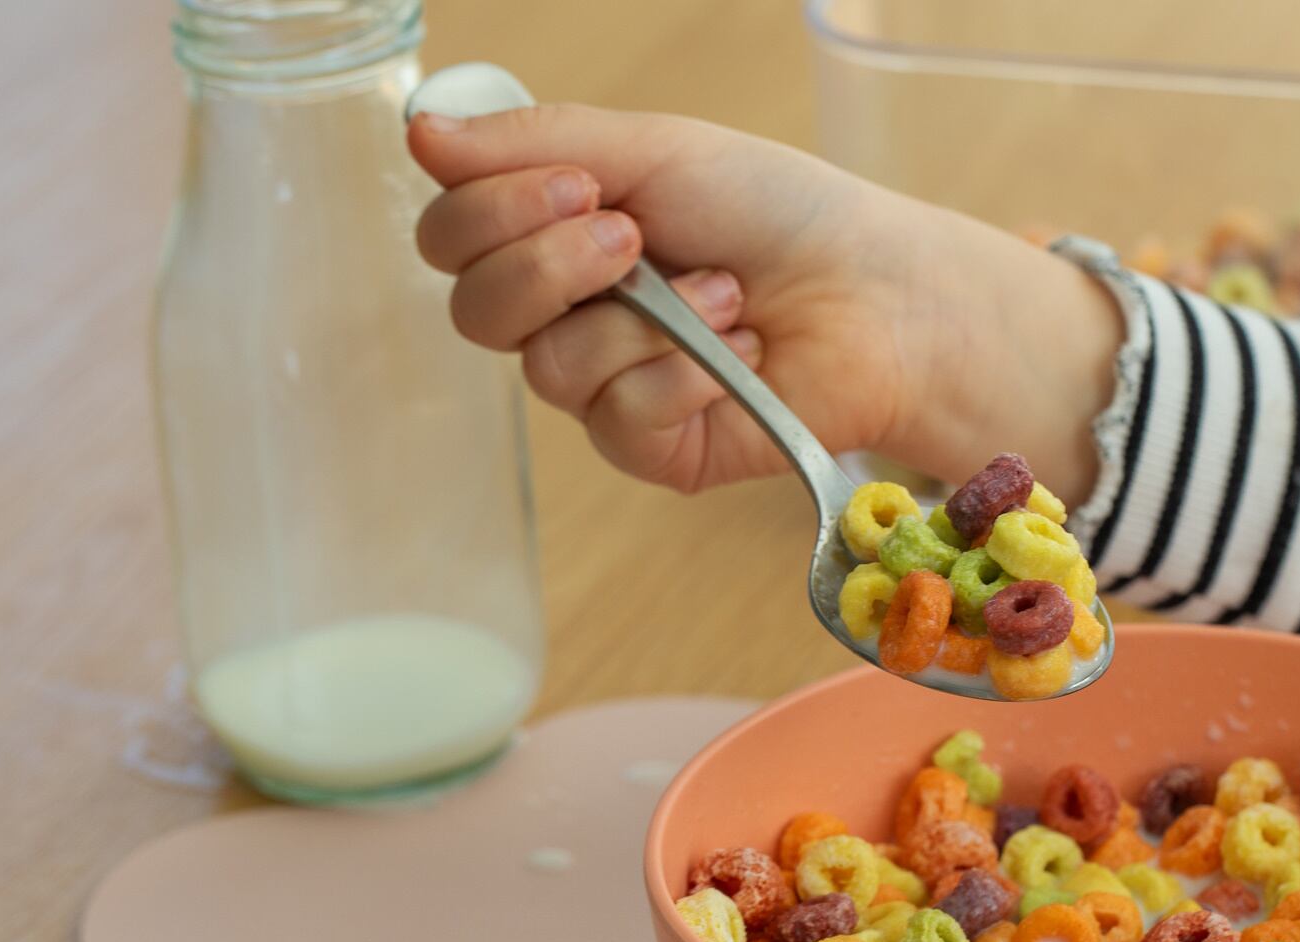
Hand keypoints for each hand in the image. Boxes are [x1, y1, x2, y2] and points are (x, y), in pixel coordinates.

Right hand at [408, 105, 1119, 499]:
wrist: (880, 292)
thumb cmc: (778, 215)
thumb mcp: (655, 152)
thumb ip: (536, 143)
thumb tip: (418, 132)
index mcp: (553, 238)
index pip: (451, 238)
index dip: (489, 212)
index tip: (578, 182)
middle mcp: (567, 318)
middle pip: (475, 312)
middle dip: (549, 265)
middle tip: (632, 234)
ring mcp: (608, 390)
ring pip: (550, 370)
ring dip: (648, 321)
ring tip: (728, 294)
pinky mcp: (657, 450)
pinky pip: (622, 421)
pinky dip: (685, 378)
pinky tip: (741, 356)